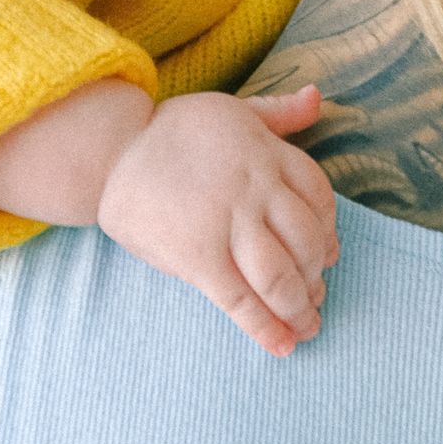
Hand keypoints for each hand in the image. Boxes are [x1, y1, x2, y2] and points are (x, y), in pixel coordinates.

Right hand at [94, 84, 340, 357]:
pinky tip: (281, 345)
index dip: (328, 232)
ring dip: (299, 308)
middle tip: (315, 297)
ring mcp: (227, 223)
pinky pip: (240, 300)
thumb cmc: (175, 132)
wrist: (113, 153)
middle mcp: (254, 187)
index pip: (318, 197)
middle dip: (316, 276)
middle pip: (306, 241)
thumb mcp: (232, 110)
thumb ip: (278, 112)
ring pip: (280, 276)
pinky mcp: (198, 256)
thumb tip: (317, 98)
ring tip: (306, 327)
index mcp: (266, 153)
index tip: (329, 255)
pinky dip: (265, 328)